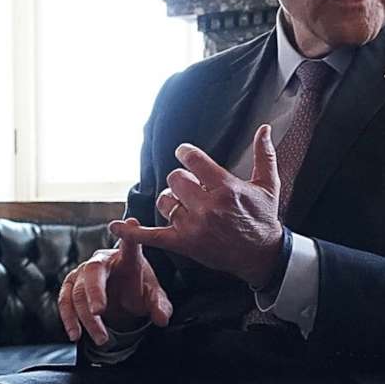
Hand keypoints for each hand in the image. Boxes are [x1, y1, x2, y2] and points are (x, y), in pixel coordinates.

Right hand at [58, 236, 174, 346]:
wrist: (122, 295)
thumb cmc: (138, 289)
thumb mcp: (153, 298)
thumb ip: (159, 306)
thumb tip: (162, 319)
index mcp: (128, 257)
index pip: (131, 244)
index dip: (130, 233)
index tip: (131, 222)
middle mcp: (103, 260)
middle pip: (94, 270)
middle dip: (94, 291)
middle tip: (99, 311)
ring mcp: (84, 271)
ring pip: (78, 291)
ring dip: (86, 317)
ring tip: (101, 338)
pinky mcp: (71, 285)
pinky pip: (65, 300)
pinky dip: (68, 318)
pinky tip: (75, 334)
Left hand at [112, 128, 285, 288]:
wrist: (262, 256)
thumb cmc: (264, 219)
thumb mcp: (269, 185)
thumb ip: (265, 154)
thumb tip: (265, 128)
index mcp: (226, 188)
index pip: (193, 161)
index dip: (185, 153)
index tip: (184, 154)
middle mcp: (207, 206)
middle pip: (175, 179)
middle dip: (182, 180)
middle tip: (193, 188)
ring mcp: (193, 226)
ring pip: (164, 201)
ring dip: (170, 199)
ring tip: (184, 204)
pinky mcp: (184, 244)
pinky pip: (151, 236)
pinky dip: (131, 232)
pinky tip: (116, 226)